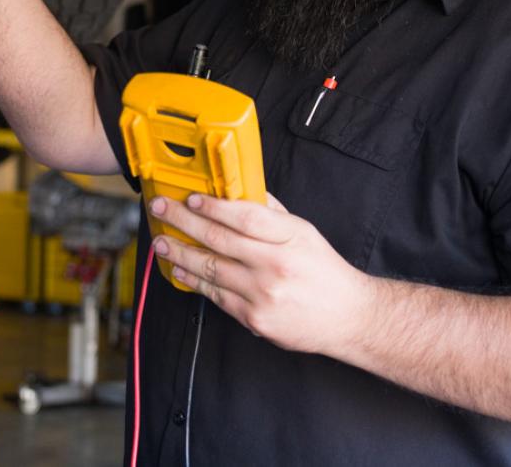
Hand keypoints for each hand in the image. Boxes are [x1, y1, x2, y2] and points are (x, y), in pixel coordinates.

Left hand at [149, 193, 375, 355]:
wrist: (349, 317)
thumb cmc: (325, 271)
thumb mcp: (305, 233)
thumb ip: (272, 213)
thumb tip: (240, 191)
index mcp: (290, 238)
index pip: (244, 216)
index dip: (213, 206)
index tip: (190, 198)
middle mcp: (275, 265)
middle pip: (219, 239)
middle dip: (183, 222)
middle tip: (162, 210)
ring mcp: (263, 294)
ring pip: (211, 269)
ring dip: (180, 254)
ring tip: (162, 242)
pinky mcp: (255, 318)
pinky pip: (216, 296)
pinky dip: (194, 281)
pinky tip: (180, 271)